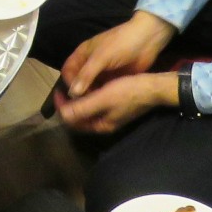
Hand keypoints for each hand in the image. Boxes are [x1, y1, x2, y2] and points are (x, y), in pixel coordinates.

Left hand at [54, 72, 175, 133]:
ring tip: (73, 87)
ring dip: (78, 101)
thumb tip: (62, 115)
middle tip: (63, 89)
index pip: (73, 121)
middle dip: (69, 105)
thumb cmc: (128, 92)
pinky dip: (88, 97)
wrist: (154, 87)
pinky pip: (96, 105)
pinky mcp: (115, 108)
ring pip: (87, 111)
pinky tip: (88, 86)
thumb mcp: (103, 98)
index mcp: (100, 125)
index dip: (62, 107)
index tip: (58, 91)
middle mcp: (104, 123)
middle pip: (79, 118)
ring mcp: (110, 116)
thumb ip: (83, 107)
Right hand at [61, 12, 173, 96]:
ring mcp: (103, 71)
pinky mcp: (114, 78)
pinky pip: (103, 89)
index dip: (69, 82)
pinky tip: (104, 103)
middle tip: (83, 105)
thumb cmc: (121, 44)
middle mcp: (90, 63)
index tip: (75, 96)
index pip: (68, 71)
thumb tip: (73, 93)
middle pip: (78, 81)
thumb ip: (87, 74)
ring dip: (90, 95)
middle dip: (79, 92)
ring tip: (94, 106)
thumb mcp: (102, 57)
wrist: (148, 39)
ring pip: (91, 86)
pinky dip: (101, 96)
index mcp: (83, 53)